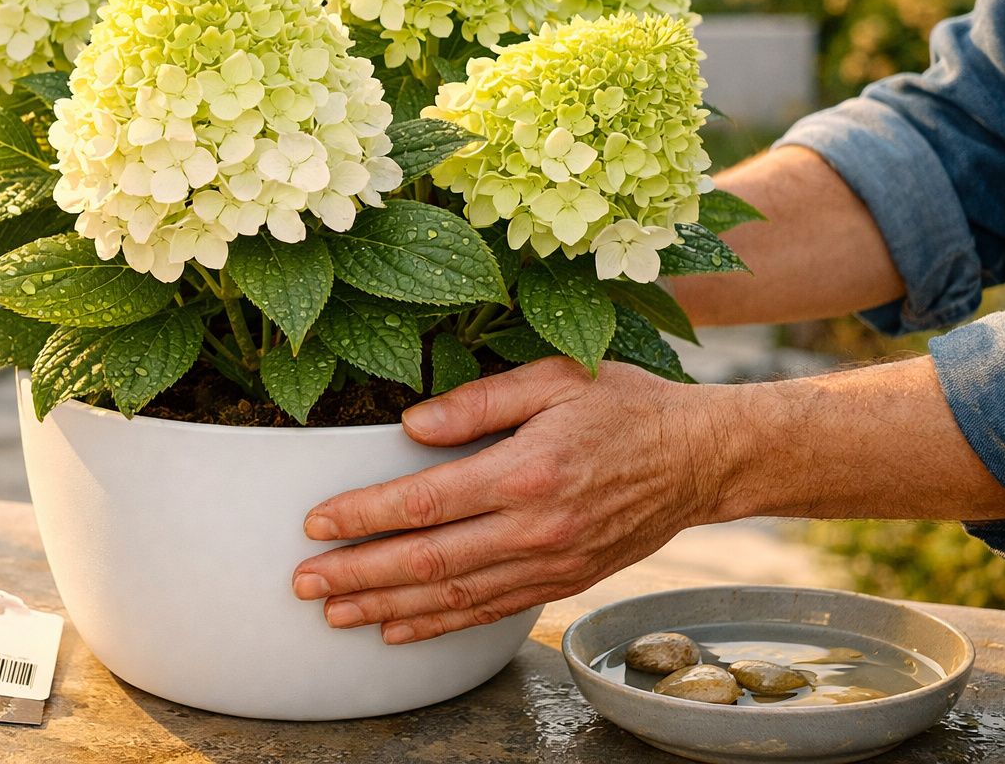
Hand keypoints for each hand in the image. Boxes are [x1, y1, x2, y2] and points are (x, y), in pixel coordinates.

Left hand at [290, 358, 733, 643]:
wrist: (701, 457)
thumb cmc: (624, 404)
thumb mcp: (554, 377)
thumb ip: (479, 401)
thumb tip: (410, 424)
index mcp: (527, 471)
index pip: (425, 501)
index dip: (364, 515)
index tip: (316, 522)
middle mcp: (536, 527)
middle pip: (428, 561)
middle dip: (358, 573)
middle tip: (303, 582)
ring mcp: (551, 562)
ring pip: (453, 596)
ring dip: (387, 607)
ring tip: (334, 613)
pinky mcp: (563, 580)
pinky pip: (489, 610)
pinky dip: (439, 625)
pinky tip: (398, 628)